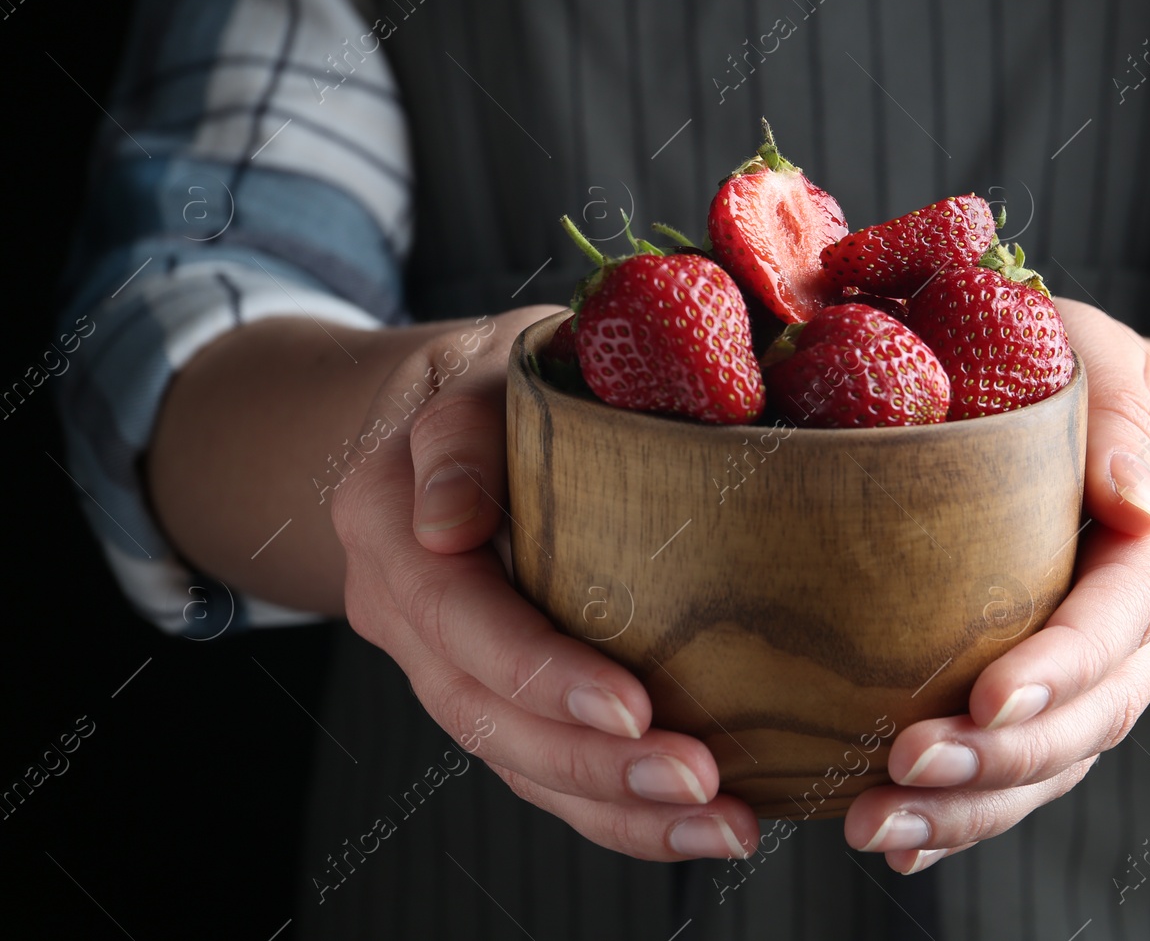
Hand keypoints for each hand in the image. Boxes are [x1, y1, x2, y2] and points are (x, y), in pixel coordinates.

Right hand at [332, 306, 759, 860]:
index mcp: (391, 518)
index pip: (457, 613)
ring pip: (512, 758)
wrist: (447, 410)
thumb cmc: (496, 376)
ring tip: (718, 824)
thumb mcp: (484, 364)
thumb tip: (447, 519)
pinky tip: (696, 825)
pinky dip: (614, 808)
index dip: (539, 669)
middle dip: (591, 761)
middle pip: (483, 710)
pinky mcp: (489, 691)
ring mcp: (440, 658)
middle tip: (697, 781)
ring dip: (615, 806)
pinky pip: (538, 767)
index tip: (633, 706)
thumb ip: (463, 429)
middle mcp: (403, 605)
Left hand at [843, 299, 1149, 872]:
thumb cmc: (1089, 369)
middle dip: (1006, 754)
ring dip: (979, 803)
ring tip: (881, 824)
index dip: (1065, 664)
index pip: (1128, 610)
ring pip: (1066, 757)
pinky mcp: (1072, 689)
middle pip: (1099, 709)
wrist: (1123, 419)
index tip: (988, 698)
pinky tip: (909, 839)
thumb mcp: (1106, 353)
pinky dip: (976, 813)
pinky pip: (1038, 767)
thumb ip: (1120, 414)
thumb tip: (1133, 501)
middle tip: (905, 764)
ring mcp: (1121, 660)